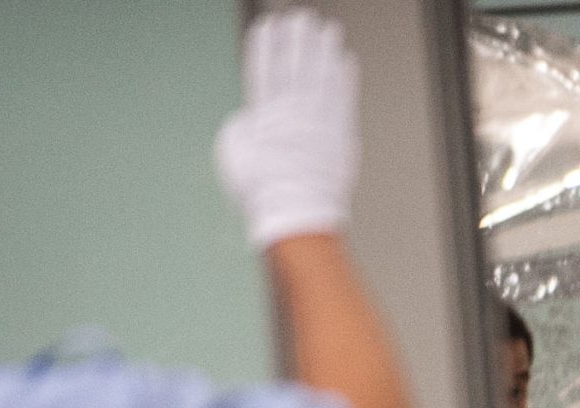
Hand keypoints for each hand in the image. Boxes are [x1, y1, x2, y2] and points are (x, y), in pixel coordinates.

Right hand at [214, 9, 359, 248]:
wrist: (296, 215)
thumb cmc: (262, 192)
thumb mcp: (234, 155)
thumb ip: (241, 128)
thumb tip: (249, 118)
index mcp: (263, 115)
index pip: (264, 70)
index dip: (266, 46)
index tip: (268, 25)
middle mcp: (292, 112)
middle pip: (295, 65)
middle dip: (297, 38)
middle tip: (301, 17)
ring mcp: (319, 121)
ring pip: (322, 76)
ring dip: (325, 50)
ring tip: (328, 28)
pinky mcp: (340, 133)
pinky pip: (344, 97)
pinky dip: (345, 77)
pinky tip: (345, 60)